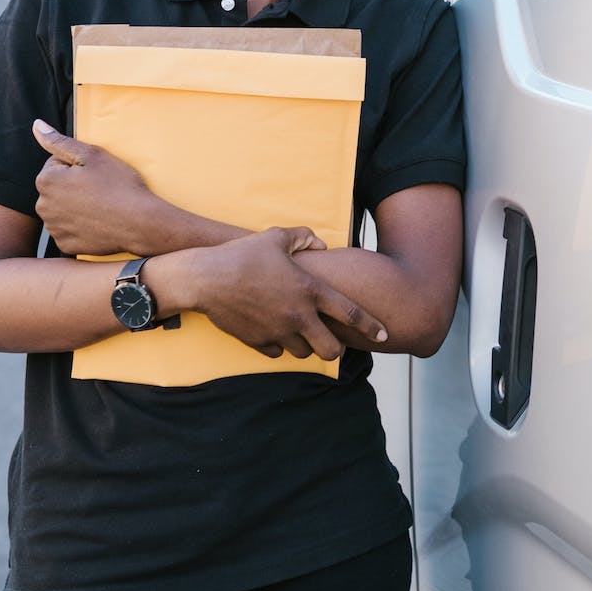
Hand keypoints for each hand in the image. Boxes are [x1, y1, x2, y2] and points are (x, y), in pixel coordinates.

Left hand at [32, 120, 159, 256]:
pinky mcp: (65, 244)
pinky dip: (81, 226)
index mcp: (46, 180)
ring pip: (62, 209)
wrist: (141, 222)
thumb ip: (59, 141)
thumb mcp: (93, 155)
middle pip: (56, 189)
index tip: (96, 174)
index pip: (56, 165)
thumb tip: (37, 125)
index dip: (78, 167)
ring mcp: (54, 227)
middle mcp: (43, 206)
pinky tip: (99, 222)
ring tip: (101, 206)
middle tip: (100, 189)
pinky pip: (69, 230)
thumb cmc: (120, 185)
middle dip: (73, 187)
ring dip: (75, 206)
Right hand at [187, 228, 384, 359]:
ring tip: (303, 333)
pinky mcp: (257, 342)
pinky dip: (280, 346)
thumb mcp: (277, 237)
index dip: (372, 326)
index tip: (385, 334)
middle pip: (331, 349)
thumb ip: (304, 237)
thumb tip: (320, 244)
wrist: (205, 279)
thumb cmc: (242, 254)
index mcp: (310, 290)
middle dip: (337, 348)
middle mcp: (298, 315)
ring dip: (307, 346)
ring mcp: (278, 332)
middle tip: (334, 341)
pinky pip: (277, 353)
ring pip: (304, 353)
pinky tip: (276, 333)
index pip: (351, 313)